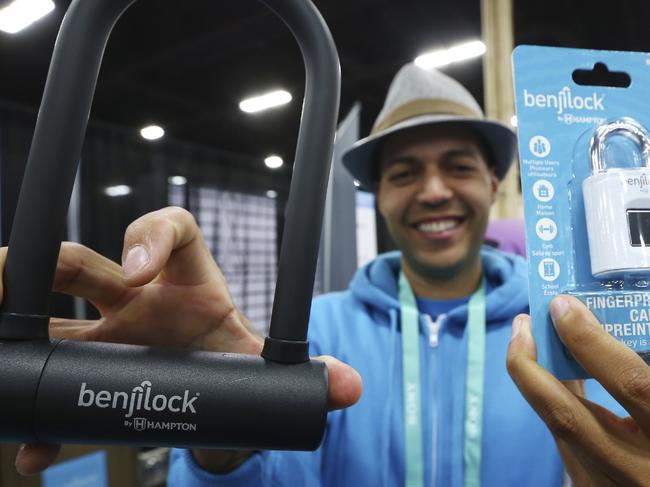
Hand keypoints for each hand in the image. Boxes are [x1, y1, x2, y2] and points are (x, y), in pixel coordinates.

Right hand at [8, 207, 361, 473]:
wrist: (212, 397)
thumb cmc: (234, 362)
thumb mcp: (265, 365)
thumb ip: (307, 375)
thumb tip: (351, 387)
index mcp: (189, 281)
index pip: (172, 228)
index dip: (151, 233)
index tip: (137, 269)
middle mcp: (137, 298)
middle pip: (84, 263)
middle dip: (48, 263)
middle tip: (12, 270)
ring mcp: (105, 336)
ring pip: (49, 318)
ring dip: (16, 326)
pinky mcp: (90, 378)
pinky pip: (56, 389)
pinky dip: (42, 419)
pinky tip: (33, 447)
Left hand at [507, 295, 649, 485]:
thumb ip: (639, 369)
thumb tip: (602, 322)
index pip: (630, 383)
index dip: (591, 342)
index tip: (562, 306)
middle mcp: (637, 470)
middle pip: (565, 416)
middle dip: (530, 365)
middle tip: (522, 323)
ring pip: (559, 430)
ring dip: (538, 382)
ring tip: (529, 340)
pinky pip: (570, 444)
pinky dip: (561, 405)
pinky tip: (556, 378)